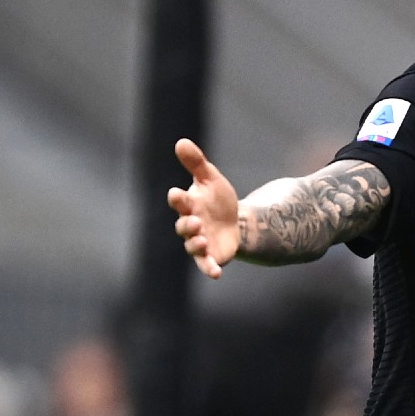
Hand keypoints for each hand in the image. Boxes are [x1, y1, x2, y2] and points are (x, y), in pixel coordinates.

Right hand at [167, 138, 239, 278]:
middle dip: (187, 224)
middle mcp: (190, 225)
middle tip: (194, 221)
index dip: (178, 199)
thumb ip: (196, 163)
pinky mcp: (211, 256)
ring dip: (195, 244)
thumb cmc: (218, 199)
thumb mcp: (211, 178)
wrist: (237, 221)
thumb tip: (181, 141)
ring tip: (202, 239)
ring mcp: (199, 242)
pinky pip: (207, 265)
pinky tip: (216, 274)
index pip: (179, 201)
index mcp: (189, 205)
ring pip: (192, 246)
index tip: (177, 194)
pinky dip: (210, 269)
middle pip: (183, 226)